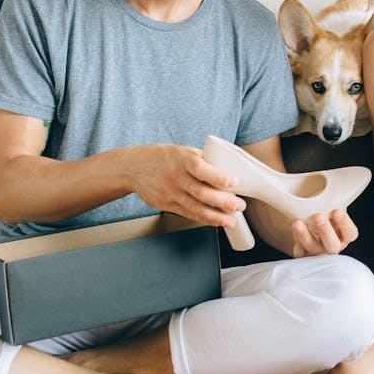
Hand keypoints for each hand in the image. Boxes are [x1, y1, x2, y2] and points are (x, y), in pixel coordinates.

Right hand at [126, 143, 246, 225]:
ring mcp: (169, 192)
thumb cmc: (164, 157)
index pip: (200, 168)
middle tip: (240, 206)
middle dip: (223, 201)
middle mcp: (175, 176)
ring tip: (230, 221)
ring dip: (215, 216)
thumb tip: (229, 172)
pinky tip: (215, 221)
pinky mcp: (165, 204)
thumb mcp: (182, 152)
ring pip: (195, 207)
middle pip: (201, 192)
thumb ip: (203, 161)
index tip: (234, 182)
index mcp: (181, 158)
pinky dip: (203, 218)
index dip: (218, 176)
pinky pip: (187, 213)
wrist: (132, 167)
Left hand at [291, 208, 358, 257]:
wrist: (310, 230)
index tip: (337, 210)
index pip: (350, 233)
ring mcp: (318, 252)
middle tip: (318, 216)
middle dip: (325, 231)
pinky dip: (297, 237)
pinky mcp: (304, 255)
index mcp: (344, 235)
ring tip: (298, 222)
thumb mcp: (333, 210)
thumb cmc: (326, 217)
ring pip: (313, 247)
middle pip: (333, 245)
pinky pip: (300, 250)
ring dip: (305, 235)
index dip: (345, 223)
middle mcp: (333, 246)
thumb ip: (336, 202)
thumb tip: (338, 183)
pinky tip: (295, 226)